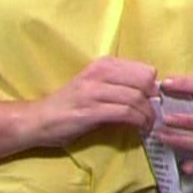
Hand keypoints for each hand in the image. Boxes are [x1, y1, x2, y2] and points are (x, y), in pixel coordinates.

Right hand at [26, 58, 159, 147]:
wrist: (39, 119)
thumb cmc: (70, 104)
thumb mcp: (95, 85)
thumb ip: (119, 84)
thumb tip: (150, 92)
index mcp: (103, 64)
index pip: (144, 69)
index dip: (153, 86)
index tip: (152, 100)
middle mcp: (99, 73)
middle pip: (144, 82)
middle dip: (153, 101)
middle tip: (153, 114)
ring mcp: (94, 91)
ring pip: (136, 98)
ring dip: (147, 114)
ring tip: (147, 124)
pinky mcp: (91, 111)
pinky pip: (125, 113)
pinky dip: (138, 122)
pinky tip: (139, 128)